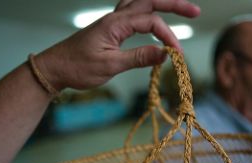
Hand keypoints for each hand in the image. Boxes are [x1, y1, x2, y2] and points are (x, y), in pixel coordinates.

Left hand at [36, 0, 199, 90]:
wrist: (55, 67)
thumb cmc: (79, 67)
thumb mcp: (110, 65)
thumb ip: (139, 57)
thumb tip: (166, 54)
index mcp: (115, 23)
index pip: (150, 22)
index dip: (168, 36)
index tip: (178, 54)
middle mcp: (115, 17)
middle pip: (149, 1)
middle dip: (174, 4)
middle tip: (195, 11)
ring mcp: (113, 21)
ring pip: (141, 3)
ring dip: (161, 4)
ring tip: (181, 8)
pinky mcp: (111, 28)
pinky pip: (133, 12)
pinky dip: (148, 12)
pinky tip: (154, 17)